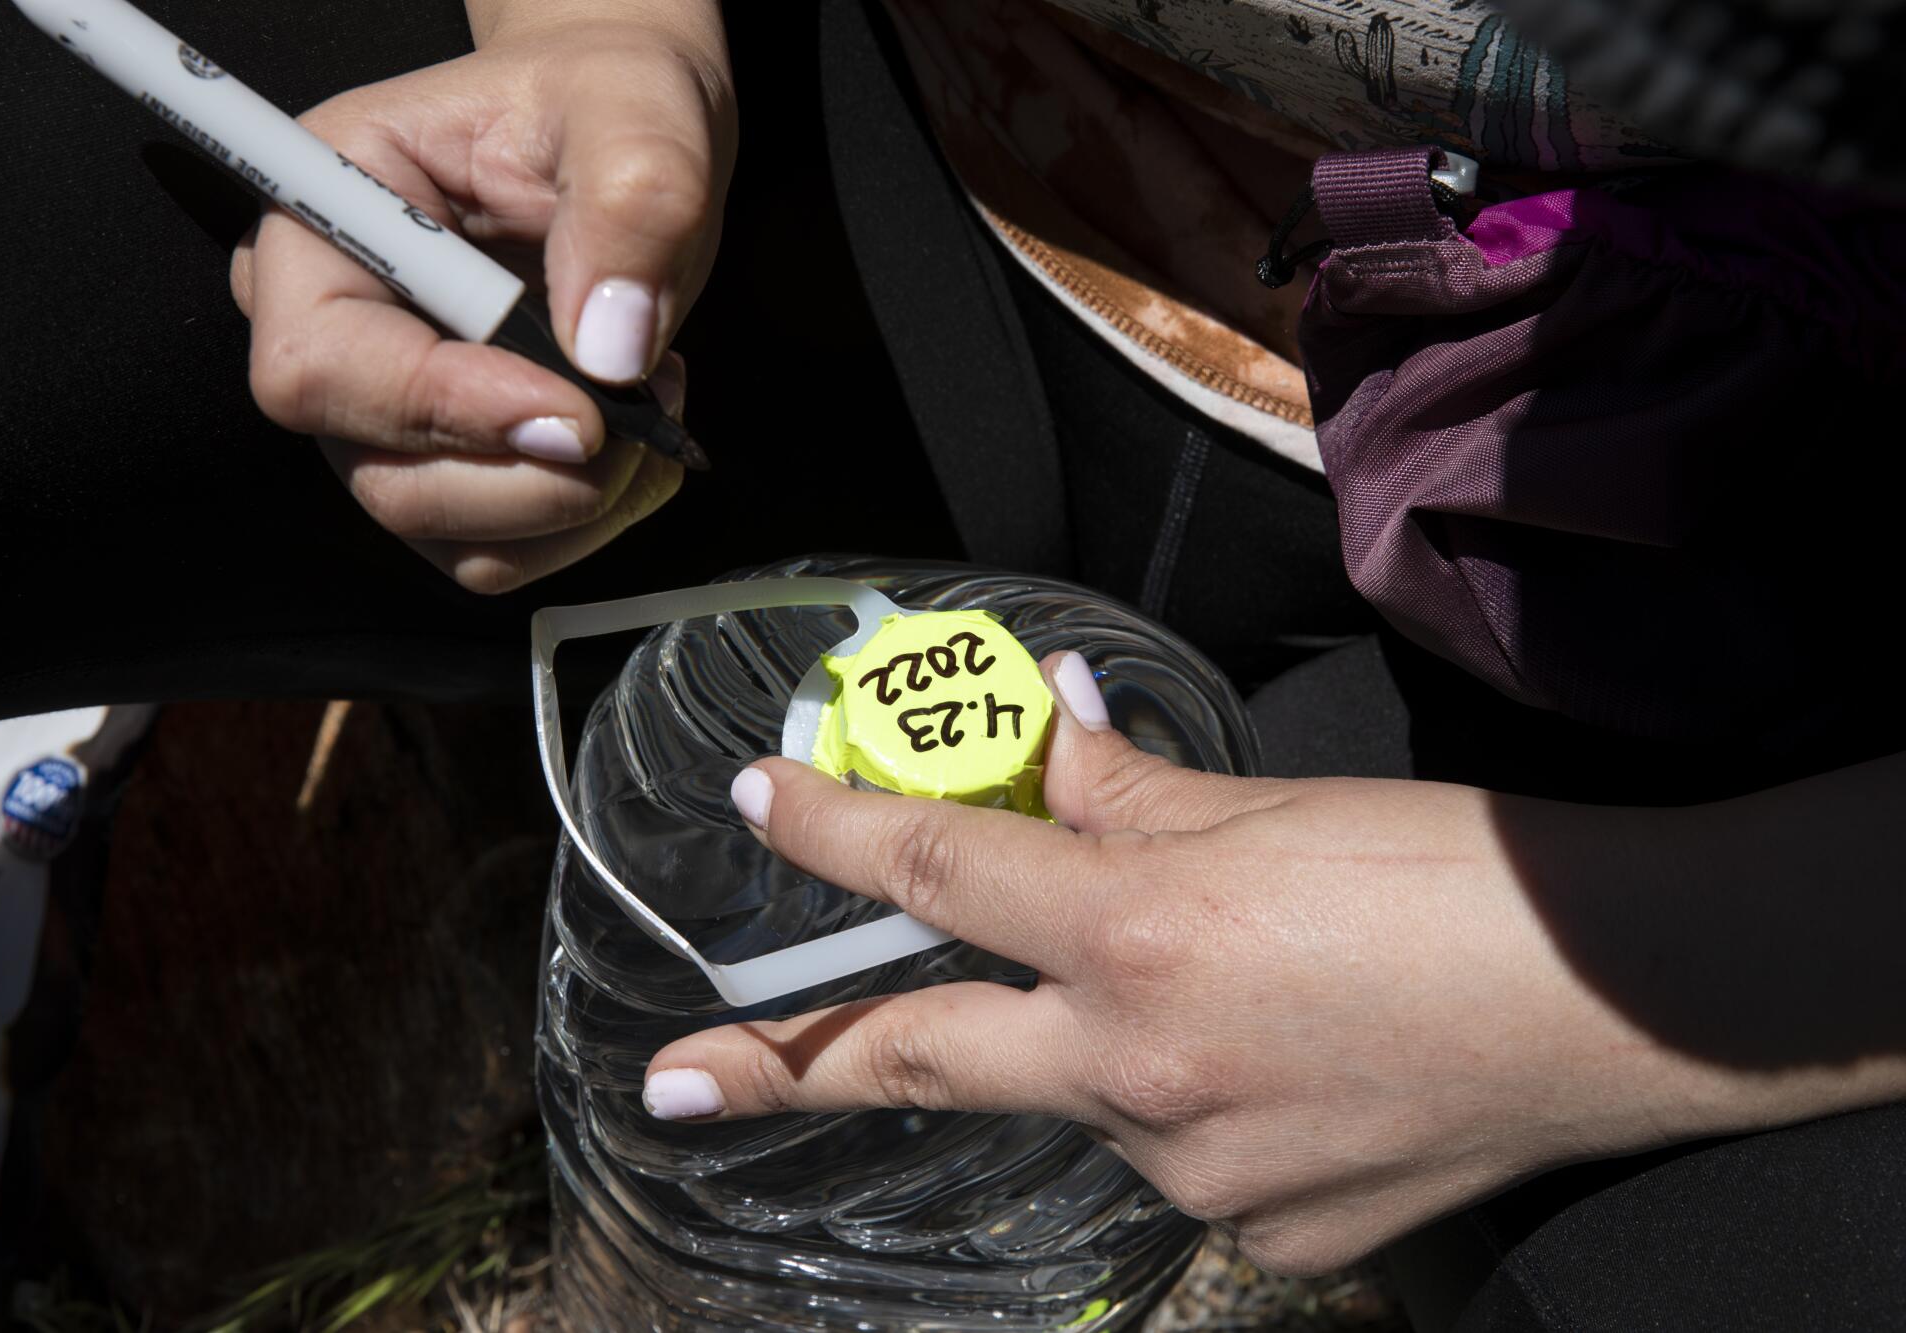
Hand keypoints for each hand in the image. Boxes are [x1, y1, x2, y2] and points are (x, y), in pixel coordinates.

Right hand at [228, 5, 731, 590]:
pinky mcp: (449, 470)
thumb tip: (610, 348)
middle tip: (641, 407)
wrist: (626, 142)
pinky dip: (589, 518)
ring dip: (577, 502)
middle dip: (537, 476)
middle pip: (384, 478)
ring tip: (648, 399)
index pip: (322, 367)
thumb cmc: (604, 108)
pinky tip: (631, 431)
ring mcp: (384, 417)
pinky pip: (505, 553)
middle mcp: (331, 331)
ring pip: (452, 537)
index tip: (580, 412)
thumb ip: (631, 206)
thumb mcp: (636, 113)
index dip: (446, 408)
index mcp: (323, 218)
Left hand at [642, 652, 1748, 1274]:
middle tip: (675, 1084)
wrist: (1624, 1001)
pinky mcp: (1256, 1237)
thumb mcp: (1272, 805)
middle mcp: (1137, 1069)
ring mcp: (1190, 1174)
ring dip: (1085, 1050)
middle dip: (784, 1069)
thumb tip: (1047, 727)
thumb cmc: (1456, 878)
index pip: (938, 864)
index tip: (759, 800)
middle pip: (920, 1057)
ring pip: (1076, 1100)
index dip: (835, 822)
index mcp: (1138, 931)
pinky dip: (1191, 1110)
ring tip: (1213, 996)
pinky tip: (1281, 1067)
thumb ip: (1127, 783)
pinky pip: (1177, 1168)